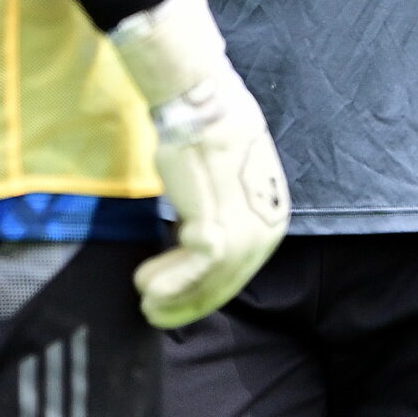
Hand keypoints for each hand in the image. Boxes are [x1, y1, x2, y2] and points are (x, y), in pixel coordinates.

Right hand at [108, 0, 289, 328]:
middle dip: (189, 302)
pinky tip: (144, 282)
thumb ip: (223, 205)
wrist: (202, 103)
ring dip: (173, 296)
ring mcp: (245, 231)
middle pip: (226, 282)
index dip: (206, 288)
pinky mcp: (217, 229)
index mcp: (273, 215)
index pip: (241, 267)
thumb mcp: (230, 174)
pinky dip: (167, 281)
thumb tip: (198, 231)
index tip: (177, 299)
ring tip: (144, 299)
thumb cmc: (210, 128)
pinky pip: (192, 270)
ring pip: (208, 282)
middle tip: (154, 313)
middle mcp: (267, 229)